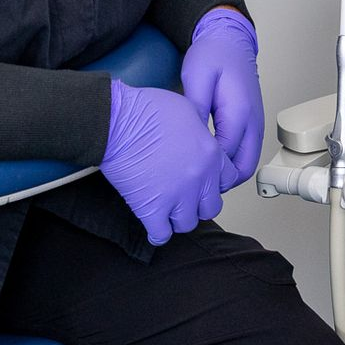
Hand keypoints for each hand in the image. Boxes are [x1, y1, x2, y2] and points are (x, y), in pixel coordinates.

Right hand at [104, 80, 239, 244]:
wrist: (117, 123)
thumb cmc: (145, 111)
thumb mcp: (188, 110)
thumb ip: (200, 132)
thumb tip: (198, 139)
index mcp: (211, 155)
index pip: (228, 180)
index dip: (214, 182)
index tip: (203, 183)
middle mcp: (199, 179)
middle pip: (211, 207)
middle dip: (198, 204)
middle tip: (185, 198)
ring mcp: (177, 196)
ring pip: (188, 223)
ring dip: (178, 218)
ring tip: (168, 210)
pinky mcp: (152, 209)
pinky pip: (162, 234)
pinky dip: (158, 233)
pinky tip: (154, 225)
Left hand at [179, 8, 263, 190]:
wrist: (229, 40)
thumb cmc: (214, 55)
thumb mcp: (196, 77)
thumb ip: (195, 110)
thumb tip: (190, 139)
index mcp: (240, 111)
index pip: (226, 157)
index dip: (207, 172)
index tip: (185, 177)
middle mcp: (253, 121)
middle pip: (243, 168)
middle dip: (220, 181)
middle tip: (194, 183)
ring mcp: (255, 124)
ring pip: (247, 164)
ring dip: (227, 174)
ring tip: (201, 175)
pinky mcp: (252, 124)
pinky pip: (246, 153)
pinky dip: (231, 163)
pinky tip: (210, 160)